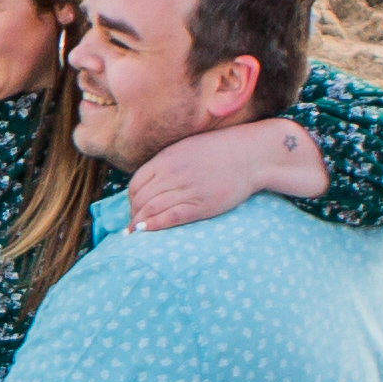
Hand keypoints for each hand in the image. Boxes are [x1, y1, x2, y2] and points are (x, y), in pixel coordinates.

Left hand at [122, 118, 322, 232]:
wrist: (251, 155)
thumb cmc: (220, 151)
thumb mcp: (186, 148)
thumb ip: (166, 163)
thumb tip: (149, 180)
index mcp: (166, 159)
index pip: (136, 184)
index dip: (131, 199)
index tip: (134, 208)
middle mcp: (172, 174)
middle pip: (140, 199)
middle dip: (134, 214)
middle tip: (134, 224)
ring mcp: (186, 189)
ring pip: (151, 209)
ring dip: (140, 223)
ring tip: (136, 232)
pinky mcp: (201, 204)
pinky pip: (170, 217)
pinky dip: (154, 226)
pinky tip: (145, 231)